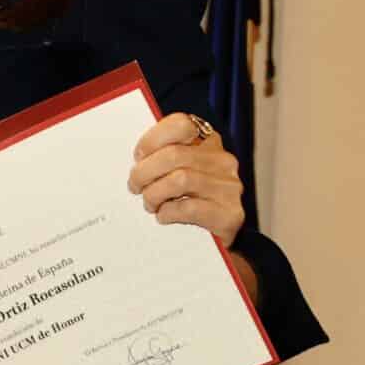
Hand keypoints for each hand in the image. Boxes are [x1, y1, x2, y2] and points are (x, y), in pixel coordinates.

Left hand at [128, 114, 244, 246]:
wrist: (220, 241)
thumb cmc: (194, 202)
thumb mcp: (181, 172)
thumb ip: (164, 158)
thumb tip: (136, 159)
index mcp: (209, 144)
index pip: (182, 123)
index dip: (153, 137)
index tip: (139, 155)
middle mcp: (222, 161)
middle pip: (174, 155)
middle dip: (145, 171)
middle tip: (135, 186)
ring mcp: (229, 187)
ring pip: (180, 179)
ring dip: (155, 193)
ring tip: (149, 203)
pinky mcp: (229, 215)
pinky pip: (189, 208)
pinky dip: (168, 212)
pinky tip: (164, 216)